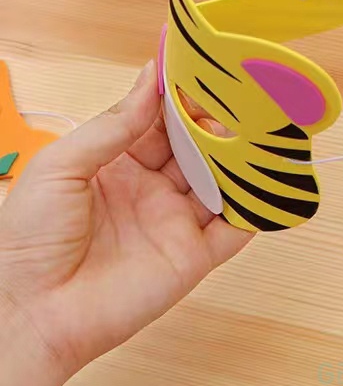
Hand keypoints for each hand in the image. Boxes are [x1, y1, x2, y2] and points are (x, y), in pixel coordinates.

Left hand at [0, 61, 252, 385]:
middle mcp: (153, 189)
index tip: (204, 70)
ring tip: (261, 129)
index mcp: (119, 164)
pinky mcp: (194, 257)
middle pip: (197, 147)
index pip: (162, 122)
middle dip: (218, 122)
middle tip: (240, 97)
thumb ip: (112, 126)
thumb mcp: (62, 166)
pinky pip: (235, 229)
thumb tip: (151, 81)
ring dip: (241, 158)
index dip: (182, 98)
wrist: (30, 315)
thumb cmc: (29, 239)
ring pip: (221, 181)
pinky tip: (271, 181)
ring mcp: (176, 222)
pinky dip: (257, 207)